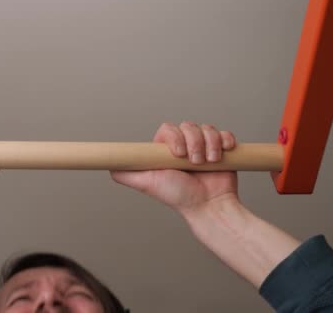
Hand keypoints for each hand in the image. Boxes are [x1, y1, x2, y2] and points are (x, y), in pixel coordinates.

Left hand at [111, 121, 237, 214]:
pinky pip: (223, 133)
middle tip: (194, 162)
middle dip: (194, 142)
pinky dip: (224, 141)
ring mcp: (202, 147)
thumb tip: (108, 163)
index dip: (175, 137)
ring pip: (206, 129)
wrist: (209, 205)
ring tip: (209, 162)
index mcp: (165, 151)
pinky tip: (222, 154)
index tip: (178, 153)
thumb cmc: (178, 197)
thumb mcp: (147, 184)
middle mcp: (183, 146)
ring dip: (210, 144)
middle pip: (188, 126)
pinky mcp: (220, 148)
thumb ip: (126, 174)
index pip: (168, 129)